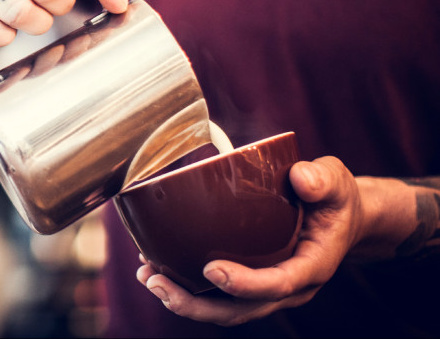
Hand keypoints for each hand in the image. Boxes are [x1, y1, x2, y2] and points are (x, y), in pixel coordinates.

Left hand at [136, 156, 365, 325]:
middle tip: (156, 281)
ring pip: (225, 309)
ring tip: (147, 277)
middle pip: (241, 310)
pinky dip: (187, 287)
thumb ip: (321, 179)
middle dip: (196, 304)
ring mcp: (267, 290)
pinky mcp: (250, 283)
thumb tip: (300, 177)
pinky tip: (155, 268)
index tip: (210, 269)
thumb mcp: (335, 182)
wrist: (340, 218)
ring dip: (184, 300)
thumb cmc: (333, 199)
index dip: (245, 283)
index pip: (278, 284)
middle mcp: (289, 287)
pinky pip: (218, 296)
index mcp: (312, 267)